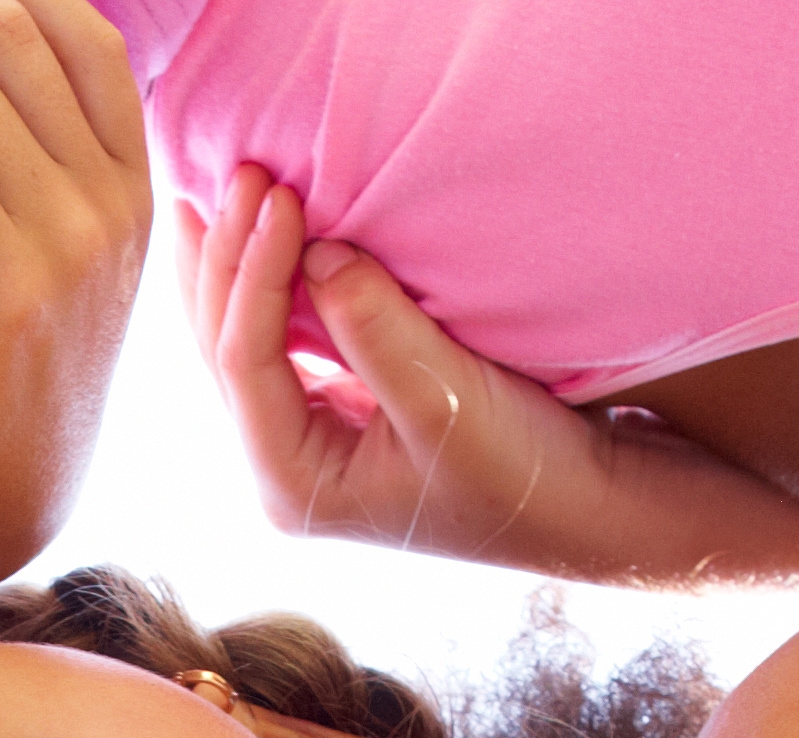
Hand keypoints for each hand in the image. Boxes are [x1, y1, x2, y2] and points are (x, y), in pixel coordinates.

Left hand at [179, 168, 798, 589]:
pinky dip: (263, 282)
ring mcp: (302, 441)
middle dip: (224, 258)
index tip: (278, 194)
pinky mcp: (333, 414)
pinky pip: (273, 338)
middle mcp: (281, 467)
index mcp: (294, 483)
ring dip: (231, 263)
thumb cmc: (521, 471)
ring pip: (236, 340)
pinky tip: (257, 231)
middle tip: (238, 169)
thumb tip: (318, 249)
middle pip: (221, 348)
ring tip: (216, 186)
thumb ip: (377, 330)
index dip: (253, 272)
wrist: (582, 506)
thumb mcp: (449, 403)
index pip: (246, 360)